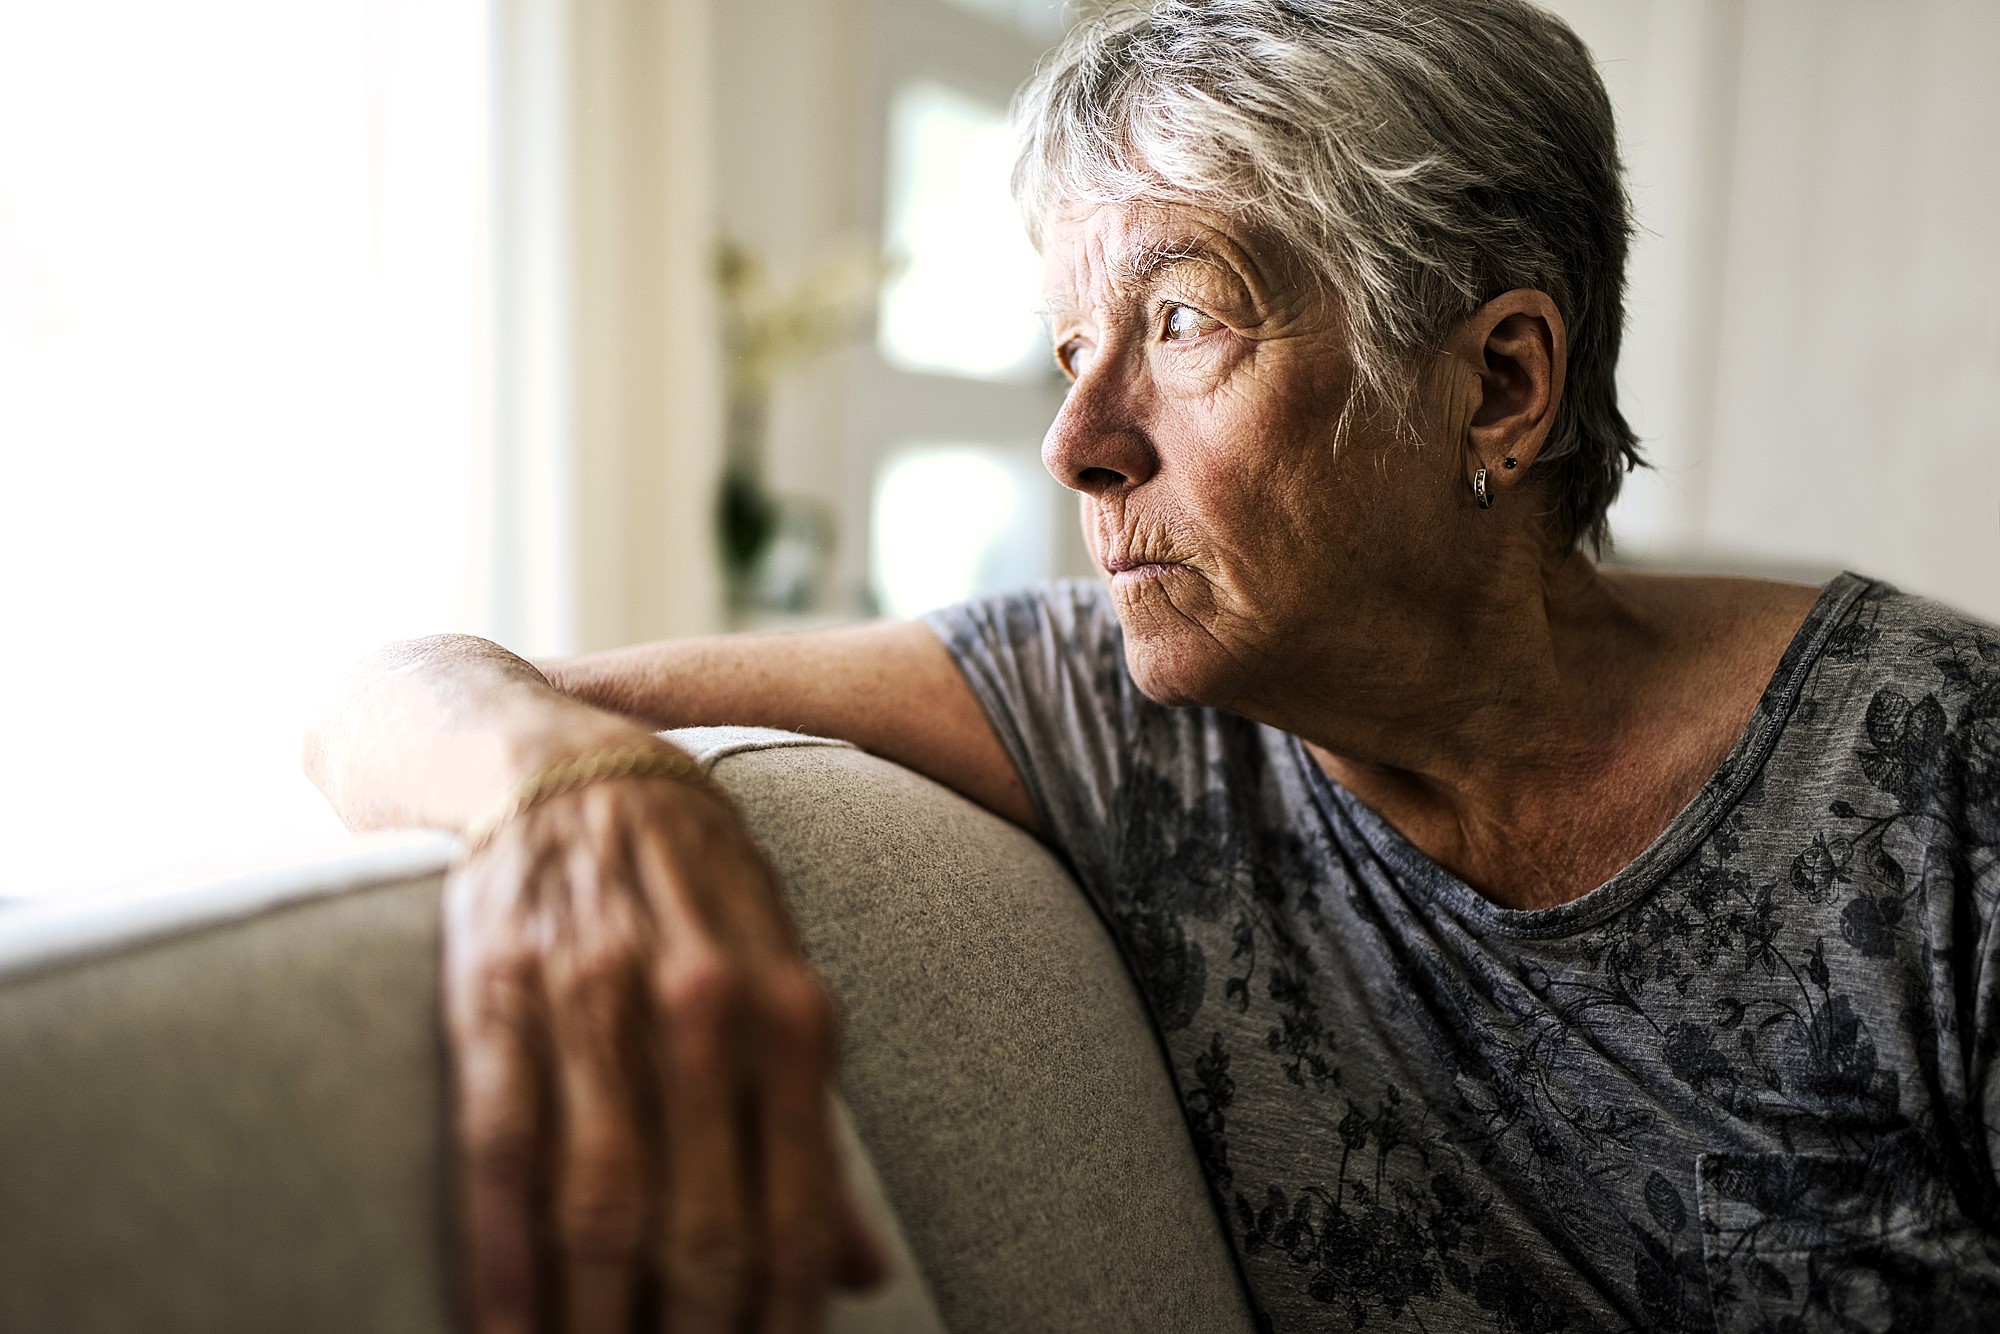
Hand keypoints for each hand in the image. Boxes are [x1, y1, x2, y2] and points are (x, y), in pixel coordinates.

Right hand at [442, 762, 885, 1332]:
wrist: (566, 764)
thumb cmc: (693, 892)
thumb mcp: (779, 986)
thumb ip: (815, 1129)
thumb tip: (865, 1270)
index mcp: (790, 1011)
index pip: (796, 1208)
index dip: (780, 1320)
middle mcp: (703, 1006)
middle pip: (701, 1223)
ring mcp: (595, 997)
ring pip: (601, 1201)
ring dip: (596, 1320)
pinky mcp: (496, 991)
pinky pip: (502, 1147)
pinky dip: (502, 1258)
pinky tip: (506, 1332)